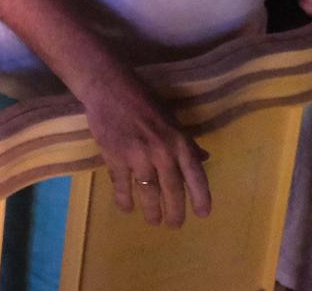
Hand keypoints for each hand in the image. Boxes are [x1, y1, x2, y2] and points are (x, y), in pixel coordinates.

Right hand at [82, 66, 211, 227]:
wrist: (109, 87)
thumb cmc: (143, 100)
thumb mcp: (171, 118)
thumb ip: (185, 141)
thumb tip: (203, 158)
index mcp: (179, 140)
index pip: (196, 175)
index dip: (201, 197)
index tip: (203, 214)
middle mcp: (162, 151)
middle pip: (172, 190)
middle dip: (175, 212)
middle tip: (174, 225)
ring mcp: (137, 155)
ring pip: (148, 192)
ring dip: (151, 211)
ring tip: (153, 220)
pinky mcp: (115, 156)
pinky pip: (122, 185)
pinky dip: (124, 199)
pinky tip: (126, 207)